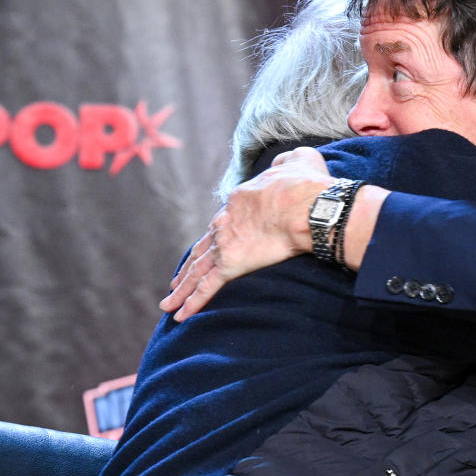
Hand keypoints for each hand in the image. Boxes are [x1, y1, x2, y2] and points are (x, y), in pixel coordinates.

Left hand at [160, 147, 332, 320]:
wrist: (306, 206)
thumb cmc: (306, 186)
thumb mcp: (299, 160)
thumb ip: (287, 161)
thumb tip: (285, 164)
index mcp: (239, 200)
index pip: (224, 221)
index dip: (219, 234)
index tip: (216, 245)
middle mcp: (225, 222)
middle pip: (201, 248)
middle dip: (188, 267)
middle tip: (176, 281)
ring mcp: (225, 244)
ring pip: (196, 271)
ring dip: (181, 289)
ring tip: (168, 303)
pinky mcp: (231, 265)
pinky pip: (206, 288)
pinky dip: (192, 303)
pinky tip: (181, 315)